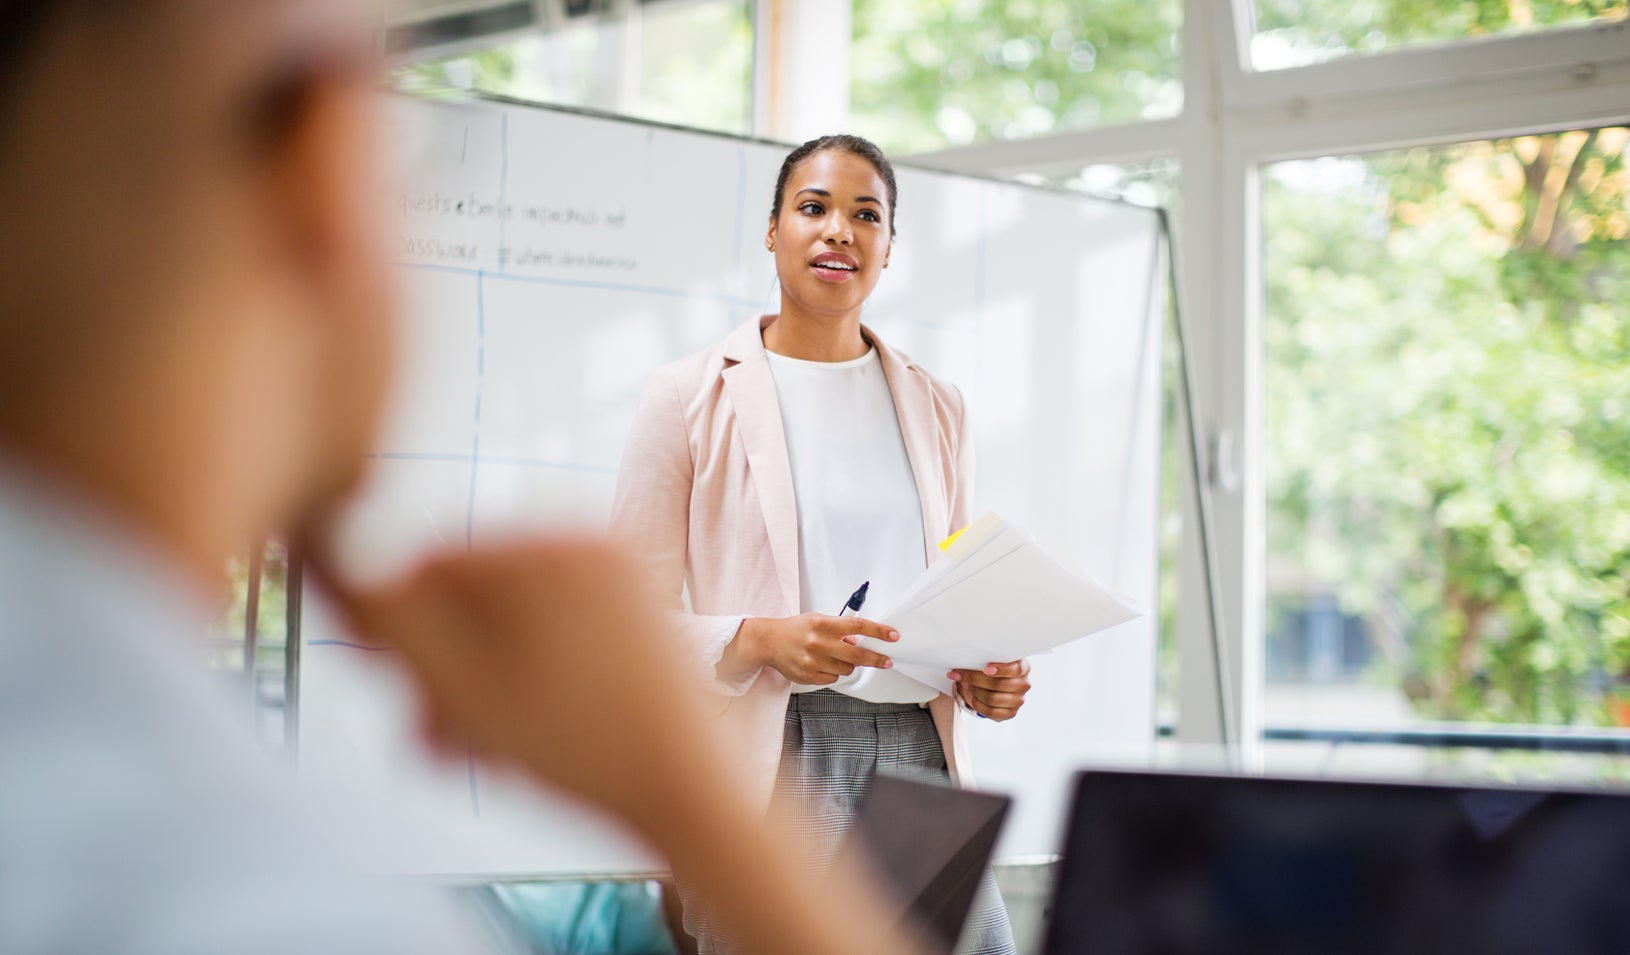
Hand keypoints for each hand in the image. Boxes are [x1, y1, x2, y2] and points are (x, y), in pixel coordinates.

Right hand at [321, 538, 712, 823]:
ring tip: (476, 742)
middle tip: (434, 727)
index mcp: (548, 540)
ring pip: (505, 620)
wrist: (688, 793)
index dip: (396, 632)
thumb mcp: (458, 684)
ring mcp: (617, 576)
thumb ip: (386, 616)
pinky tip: (517, 730)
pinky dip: (521, 675)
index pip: (425, 562)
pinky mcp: (634, 614)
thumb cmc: (587, 748)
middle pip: (467, 594)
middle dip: (439, 664)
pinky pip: (550, 630)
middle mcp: (587, 540)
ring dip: (474, 680)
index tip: (396, 686)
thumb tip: (325, 549)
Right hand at [735, 613, 897, 684]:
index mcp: (823, 624)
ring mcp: (813, 661)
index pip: (858, 627)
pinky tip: (822, 664)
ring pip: (846, 669)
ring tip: (834, 656)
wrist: (768, 641)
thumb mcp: (818, 620)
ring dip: (847, 664)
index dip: (878, 632)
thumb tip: (858, 641)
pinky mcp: (808, 675)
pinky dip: (833, 672)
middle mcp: (818, 642)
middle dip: (876, 658)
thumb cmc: (796, 629)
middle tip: (886, 661)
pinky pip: (833, 678)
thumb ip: (839, 630)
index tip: (892, 636)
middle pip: (857, 655)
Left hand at [948, 659, 1031, 720]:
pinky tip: (972, 695)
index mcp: (1023, 668)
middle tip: (961, 675)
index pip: (1015, 669)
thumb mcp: (994, 659)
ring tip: (967, 684)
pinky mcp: (1010, 713)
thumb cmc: (994, 667)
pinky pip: (989, 711)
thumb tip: (964, 662)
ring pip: (992, 698)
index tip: (986, 668)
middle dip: (975, 679)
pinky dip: (976, 703)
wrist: (999, 684)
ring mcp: (1018, 701)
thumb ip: (986, 659)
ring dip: (975, 691)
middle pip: (998, 684)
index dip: (1000, 670)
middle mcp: (1024, 685)